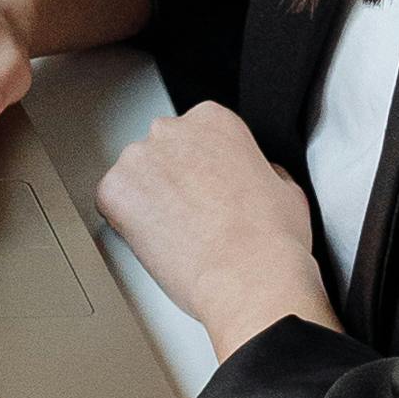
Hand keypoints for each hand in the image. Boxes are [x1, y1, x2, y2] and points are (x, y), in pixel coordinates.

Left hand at [92, 102, 337, 359]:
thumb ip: (261, 168)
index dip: (203, 165)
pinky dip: (126, 221)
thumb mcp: (285, 188)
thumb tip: (254, 175)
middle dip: (173, 178)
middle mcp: (171, 131)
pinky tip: (156, 240)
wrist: (248, 278)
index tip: (209, 186)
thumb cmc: (270, 239)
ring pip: (135, 175)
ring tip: (178, 232)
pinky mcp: (113, 192)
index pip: (196, 132)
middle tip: (193, 213)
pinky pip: (112, 202)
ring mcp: (138, 160)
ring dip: (149, 198)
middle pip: (162, 150)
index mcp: (213, 119)